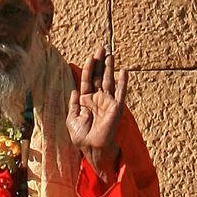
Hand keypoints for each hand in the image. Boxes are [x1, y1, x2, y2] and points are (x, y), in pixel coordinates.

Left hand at [66, 45, 127, 185]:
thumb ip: (73, 104)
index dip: (88, 68)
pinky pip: (120, 92)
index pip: (87, 80)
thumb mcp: (72, 119)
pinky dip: (123, 82)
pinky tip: (124, 71)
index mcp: (86, 100)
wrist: (92, 148)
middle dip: (100, 62)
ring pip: (109, 80)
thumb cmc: (81, 137)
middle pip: (98, 76)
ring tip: (110, 53)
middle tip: (101, 48)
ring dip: (109, 67)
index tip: (90, 56)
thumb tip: (74, 90)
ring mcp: (107, 102)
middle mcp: (97, 99)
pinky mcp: (116, 107)